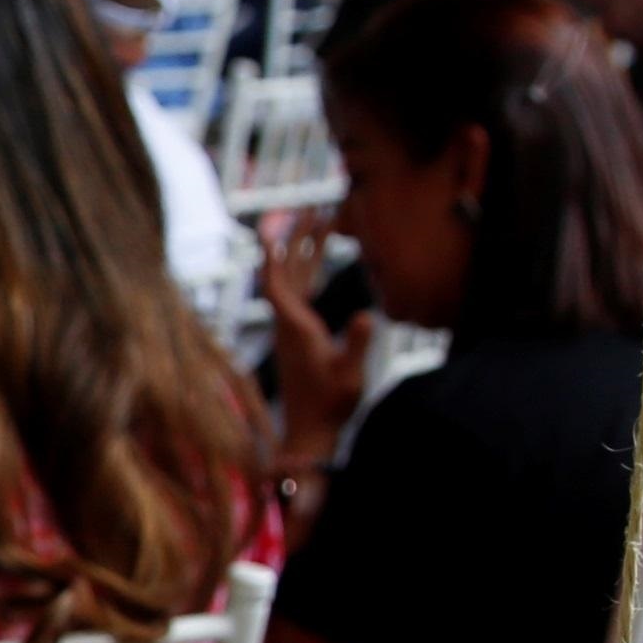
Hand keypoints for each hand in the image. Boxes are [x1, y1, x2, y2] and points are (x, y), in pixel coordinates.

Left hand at [255, 226, 370, 443]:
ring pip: (295, 281)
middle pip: (288, 272)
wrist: (310, 434)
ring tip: (323, 223)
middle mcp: (288, 324)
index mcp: (296, 328)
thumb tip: (368, 316)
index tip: (274, 228)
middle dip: (301, 239)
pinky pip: (298, 293)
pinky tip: (316, 262)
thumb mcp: (350, 376)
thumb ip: (358, 345)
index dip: (274, 255)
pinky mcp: (298, 337)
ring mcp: (291, 330)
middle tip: (318, 208)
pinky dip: (306, 272)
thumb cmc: (330, 406)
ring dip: (306, 252)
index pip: (278, 283)